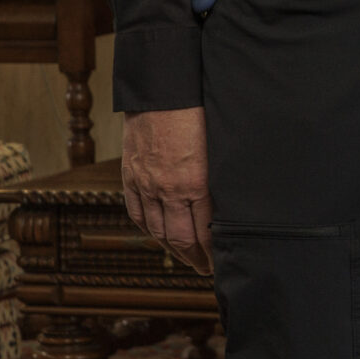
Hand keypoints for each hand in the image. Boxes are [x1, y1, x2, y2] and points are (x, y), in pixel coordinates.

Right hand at [123, 107, 213, 274]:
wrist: (163, 88)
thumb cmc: (199, 111)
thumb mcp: (219, 146)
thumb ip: (220, 178)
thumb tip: (228, 205)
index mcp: (195, 183)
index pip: (205, 232)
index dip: (213, 253)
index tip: (221, 264)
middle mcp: (168, 188)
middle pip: (180, 238)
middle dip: (195, 258)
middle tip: (206, 269)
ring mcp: (146, 183)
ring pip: (157, 229)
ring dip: (172, 249)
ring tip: (185, 258)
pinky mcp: (131, 173)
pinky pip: (137, 211)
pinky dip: (148, 228)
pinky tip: (157, 234)